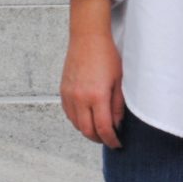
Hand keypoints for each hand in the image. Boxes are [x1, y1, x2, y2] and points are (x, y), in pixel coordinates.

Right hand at [60, 0, 124, 148]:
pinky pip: (69, 114)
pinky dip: (78, 120)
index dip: (111, 140)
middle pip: (87, 131)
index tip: (117, 143)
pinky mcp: (63, 91)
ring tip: (99, 129)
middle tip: (109, 139)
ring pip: (76, 124)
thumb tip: (117, 124)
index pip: (103, 128)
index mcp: (96, 96)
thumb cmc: (107, 55)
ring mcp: (69, 95)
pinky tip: (87, 118)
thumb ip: (118, 105)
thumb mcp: (119, 80)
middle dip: (99, 139)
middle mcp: (80, 98)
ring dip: (88, 131)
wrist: (88, 38)